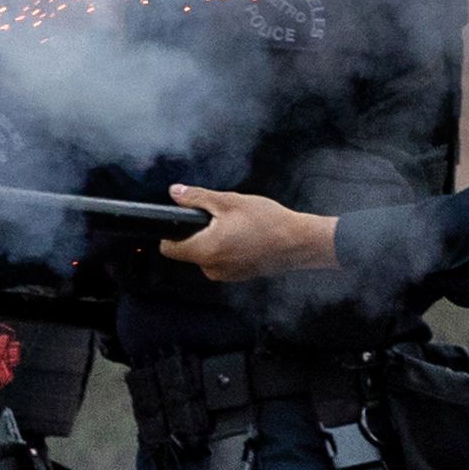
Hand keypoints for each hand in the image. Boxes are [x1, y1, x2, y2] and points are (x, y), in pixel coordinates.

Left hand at [158, 185, 340, 282]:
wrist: (300, 242)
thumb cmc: (268, 222)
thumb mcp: (229, 202)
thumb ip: (197, 198)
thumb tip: (175, 193)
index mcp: (205, 250)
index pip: (168, 248)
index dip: (172, 231)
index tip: (184, 220)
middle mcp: (212, 268)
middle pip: (189, 250)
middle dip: (198, 233)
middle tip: (220, 217)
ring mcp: (226, 275)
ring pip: (208, 255)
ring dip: (215, 240)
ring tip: (237, 226)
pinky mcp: (239, 276)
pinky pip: (224, 261)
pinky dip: (229, 249)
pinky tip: (247, 237)